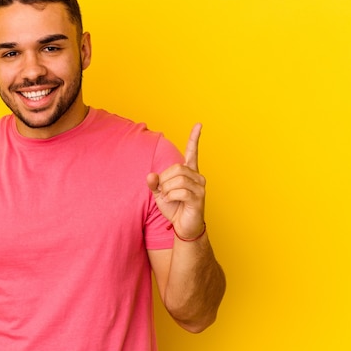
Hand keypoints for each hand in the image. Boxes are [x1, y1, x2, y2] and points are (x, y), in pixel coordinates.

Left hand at [147, 123, 205, 238]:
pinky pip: (180, 191)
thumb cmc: (174, 207)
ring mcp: (200, 187)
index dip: (194, 138)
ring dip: (167, 189)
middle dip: (165, 180)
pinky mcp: (199, 198)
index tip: (199, 124)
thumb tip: (150, 175)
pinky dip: (171, 196)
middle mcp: (197, 177)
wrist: (183, 226)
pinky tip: (171, 201)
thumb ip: (154, 183)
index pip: (192, 151)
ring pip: (178, 179)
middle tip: (163, 191)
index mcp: (189, 172)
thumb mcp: (160, 193)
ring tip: (168, 197)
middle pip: (177, 167)